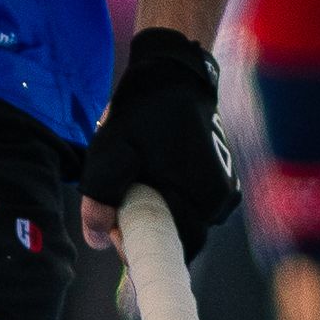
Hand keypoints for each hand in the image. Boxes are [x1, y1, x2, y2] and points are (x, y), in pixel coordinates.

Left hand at [79, 26, 238, 255]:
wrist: (173, 71)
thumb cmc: (143, 110)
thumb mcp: (111, 154)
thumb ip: (101, 201)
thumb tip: (97, 241)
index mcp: (203, 199)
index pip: (171, 248)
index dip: (139, 245)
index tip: (116, 227)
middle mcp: (220, 200)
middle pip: (175, 232)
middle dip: (143, 222)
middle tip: (118, 195)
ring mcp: (223, 187)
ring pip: (179, 215)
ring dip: (153, 205)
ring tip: (134, 173)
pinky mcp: (218, 175)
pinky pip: (188, 199)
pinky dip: (165, 192)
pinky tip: (150, 166)